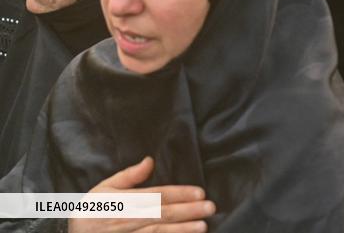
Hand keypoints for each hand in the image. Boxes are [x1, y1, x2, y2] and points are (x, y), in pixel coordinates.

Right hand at [68, 157, 214, 232]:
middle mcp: (126, 219)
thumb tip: (150, 160)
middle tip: (210, 207)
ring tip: (202, 226)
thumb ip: (129, 176)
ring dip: (181, 230)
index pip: (156, 195)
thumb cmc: (91, 210)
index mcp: (123, 201)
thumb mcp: (104, 188)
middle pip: (161, 214)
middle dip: (187, 211)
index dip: (179, 194)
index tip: (200, 192)